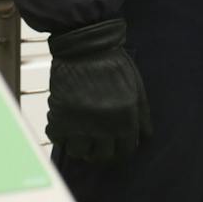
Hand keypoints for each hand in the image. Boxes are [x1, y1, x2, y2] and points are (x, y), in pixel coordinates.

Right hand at [46, 18, 151, 162]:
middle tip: (92, 143)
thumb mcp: (137, 87)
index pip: (125, 151)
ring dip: (78, 147)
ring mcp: (81, 123)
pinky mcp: (60, 115)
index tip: (111, 146)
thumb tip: (146, 137)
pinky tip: (60, 127)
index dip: (118, 151)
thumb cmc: (114, 63)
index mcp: (126, 120)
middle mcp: (105, 127)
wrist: (86, 45)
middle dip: (98, 152)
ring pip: (78, 152)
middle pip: (102, 156)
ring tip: (76, 137)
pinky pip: (56, 137)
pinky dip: (57, 136)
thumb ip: (142, 114)